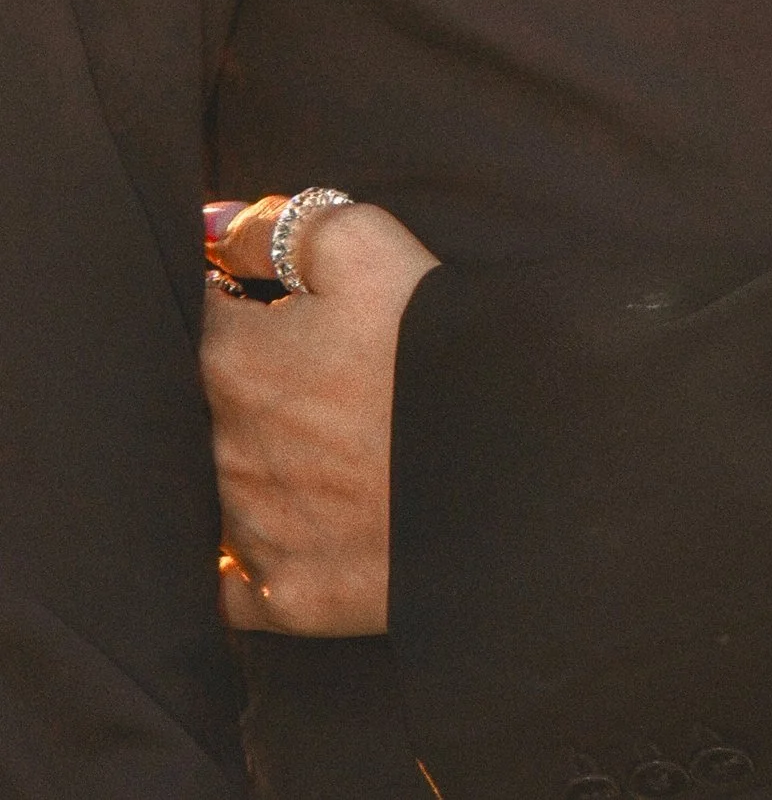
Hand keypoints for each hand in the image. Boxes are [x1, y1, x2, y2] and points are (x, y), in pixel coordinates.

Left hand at [201, 192, 438, 636]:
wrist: (512, 462)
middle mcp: (225, 453)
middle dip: (258, 384)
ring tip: (336, 443)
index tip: (292, 299)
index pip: (211, 311)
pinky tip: (299, 530)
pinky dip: (255, 561)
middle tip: (330, 371)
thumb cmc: (436, 343)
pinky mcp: (291, 598)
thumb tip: (211, 223)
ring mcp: (255, 532)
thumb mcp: (364, 243)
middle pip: (214, 405)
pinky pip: (241, 585)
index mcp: (234, 362)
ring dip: (261, 465)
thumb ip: (278, 226)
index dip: (251, 296)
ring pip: (226, 490)